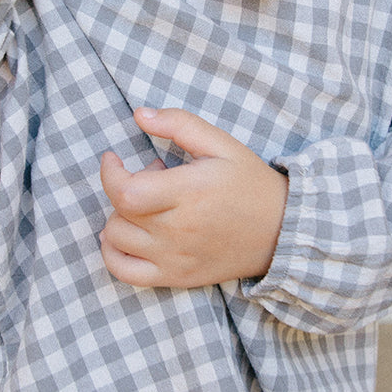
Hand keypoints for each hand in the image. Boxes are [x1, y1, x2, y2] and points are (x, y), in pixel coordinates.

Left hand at [99, 107, 287, 288]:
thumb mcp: (221, 144)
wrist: (282, 231)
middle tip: (153, 178)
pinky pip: (125, 273)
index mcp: (189, 193)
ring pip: (117, 239)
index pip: (126, 192)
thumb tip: (139, 114)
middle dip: (125, 187)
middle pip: (120, 212)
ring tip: (149, 206)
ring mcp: (175, 258)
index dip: (109, 174)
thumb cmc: (249, 184)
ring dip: (121, 216)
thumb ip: (179, 124)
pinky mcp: (177, 276)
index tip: (113, 160)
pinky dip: (112, 254)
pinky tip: (124, 236)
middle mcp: (178, 230)